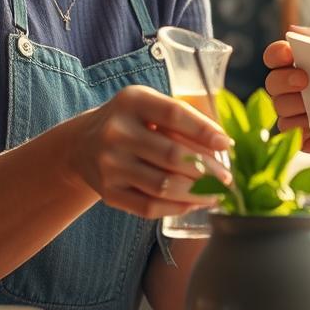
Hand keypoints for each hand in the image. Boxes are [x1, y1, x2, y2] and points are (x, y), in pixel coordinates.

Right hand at [66, 85, 232, 220]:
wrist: (82, 145)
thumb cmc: (130, 122)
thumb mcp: (148, 106)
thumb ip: (181, 118)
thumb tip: (222, 144)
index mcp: (131, 101)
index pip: (174, 114)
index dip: (204, 130)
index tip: (226, 143)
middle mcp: (116, 132)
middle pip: (173, 155)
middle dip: (208, 170)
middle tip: (227, 177)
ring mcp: (110, 165)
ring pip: (164, 186)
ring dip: (198, 193)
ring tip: (216, 193)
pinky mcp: (108, 192)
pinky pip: (149, 206)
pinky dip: (177, 207)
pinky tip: (194, 203)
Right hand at [264, 23, 309, 151]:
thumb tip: (293, 30)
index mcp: (303, 60)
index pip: (275, 57)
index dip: (275, 55)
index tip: (289, 54)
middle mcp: (297, 87)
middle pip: (272, 86)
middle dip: (283, 82)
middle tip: (305, 80)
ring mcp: (303, 112)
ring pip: (280, 113)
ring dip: (293, 109)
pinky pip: (295, 139)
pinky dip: (303, 135)